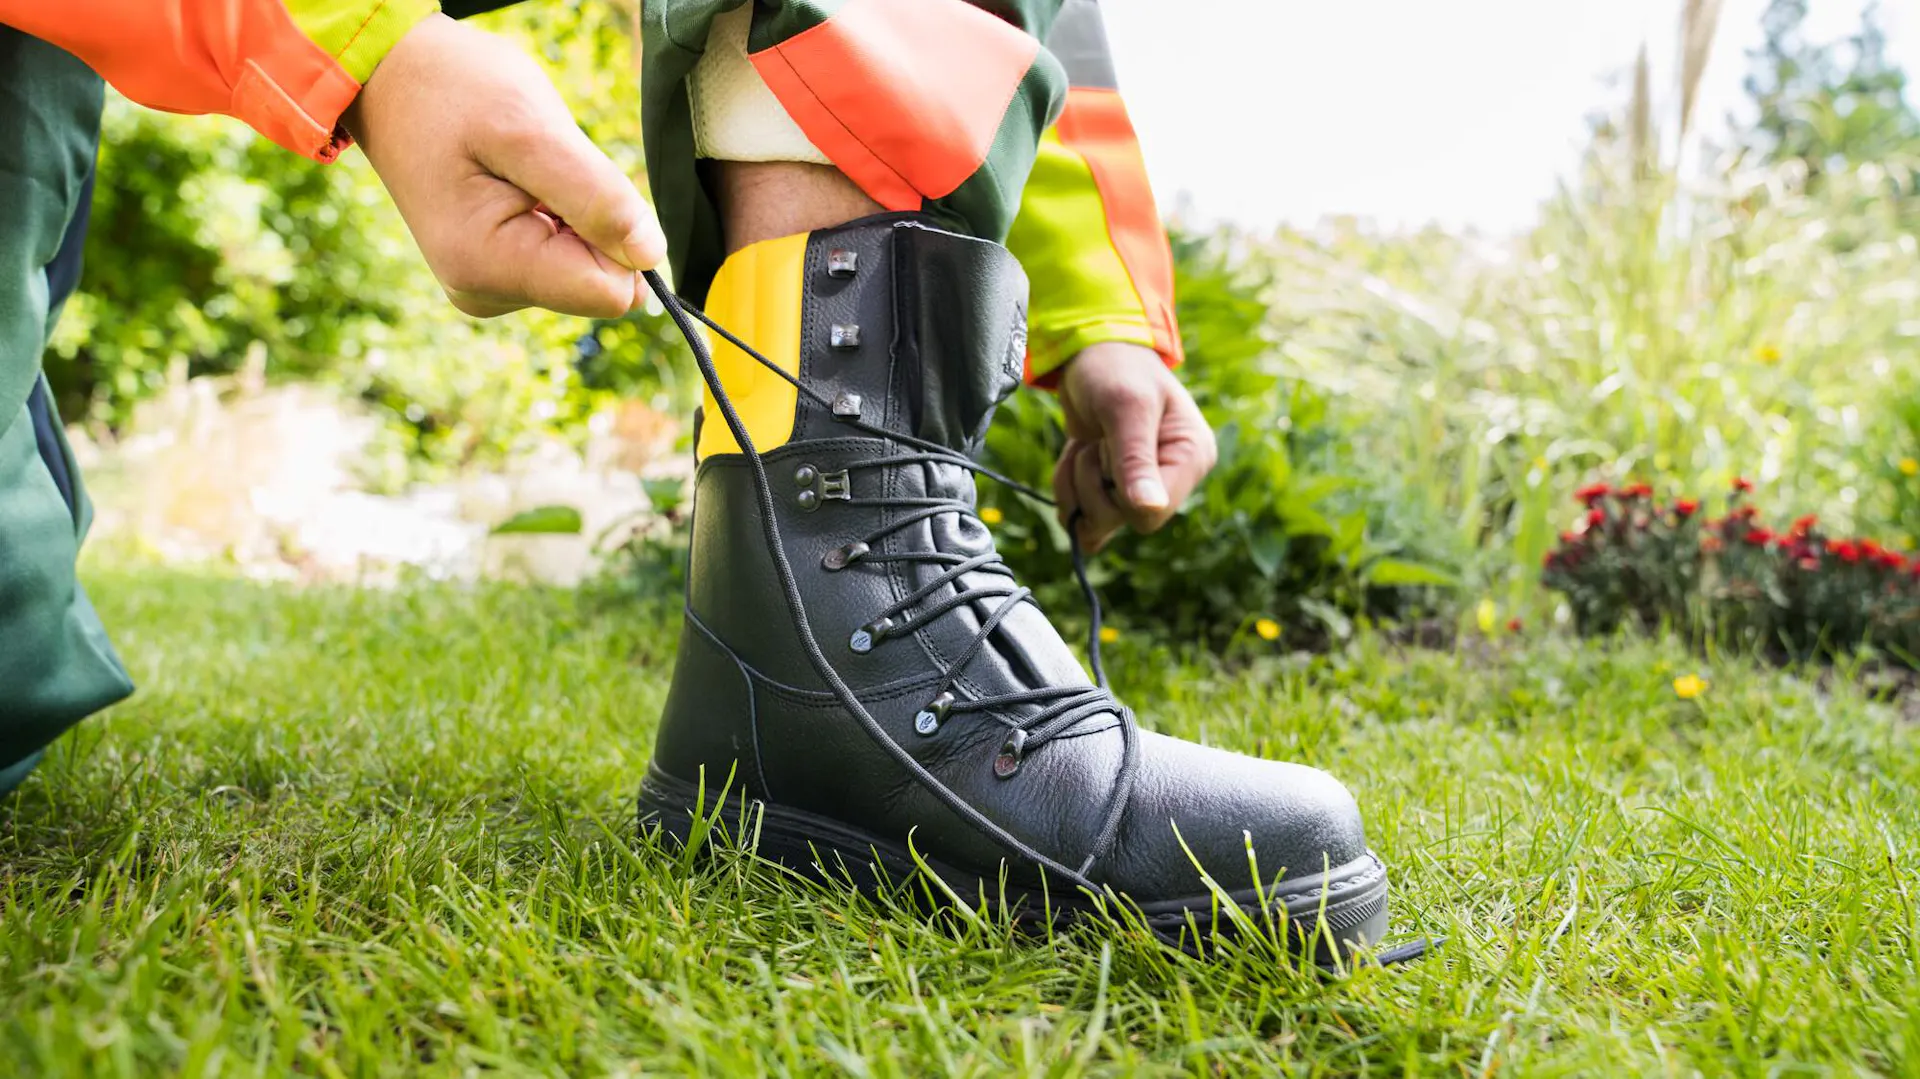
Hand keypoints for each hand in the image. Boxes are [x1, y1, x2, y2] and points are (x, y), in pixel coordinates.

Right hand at [342, 14, 665, 317]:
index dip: (618, 235)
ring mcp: (488, 285)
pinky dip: (558, 214)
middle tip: (542, 167)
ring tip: (520, 168)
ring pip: (585, 267)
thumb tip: (650, 256)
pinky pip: (563, 255)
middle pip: (598, 282)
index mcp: (490, 268)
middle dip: (593, 221)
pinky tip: (516, 180)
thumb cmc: (452, 90)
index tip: (579, 181)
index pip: (608, 291)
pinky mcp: (494, 270)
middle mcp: (486, 292)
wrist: (392, 76)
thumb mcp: (531, 127)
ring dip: (573, 213)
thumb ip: (595, 196)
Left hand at [1052, 342, 1216, 551]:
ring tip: (1084, 443)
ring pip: (1097, 522)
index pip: (1152, 514)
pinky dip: (1066, 489)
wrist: (1092, 353)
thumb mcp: (1125, 406)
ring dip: (1075, 482)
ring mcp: (1141, 487)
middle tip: (1095, 441)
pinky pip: (1082, 517)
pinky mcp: (1114, 490)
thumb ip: (1135, 458)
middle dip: (1092, 483)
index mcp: (1191, 458)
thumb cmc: (1116, 368)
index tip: (1110, 447)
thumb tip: (1149, 508)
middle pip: (1122, 520)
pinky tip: (1075, 456)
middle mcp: (1171, 479)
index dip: (1118, 491)